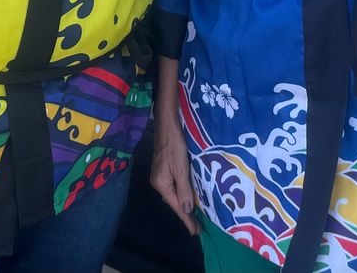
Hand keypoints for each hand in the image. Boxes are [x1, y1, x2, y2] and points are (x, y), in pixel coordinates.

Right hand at [151, 114, 198, 234]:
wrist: (167, 125)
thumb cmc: (174, 145)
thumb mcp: (181, 168)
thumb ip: (184, 190)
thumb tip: (186, 209)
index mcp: (161, 184)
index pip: (177, 206)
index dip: (187, 219)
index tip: (196, 232)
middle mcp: (158, 182)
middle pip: (174, 202)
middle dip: (186, 214)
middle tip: (198, 227)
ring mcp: (161, 175)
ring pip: (175, 194)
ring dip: (185, 204)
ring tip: (195, 215)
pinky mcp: (165, 169)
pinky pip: (175, 186)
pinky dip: (183, 193)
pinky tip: (189, 196)